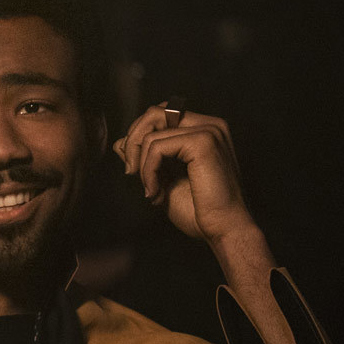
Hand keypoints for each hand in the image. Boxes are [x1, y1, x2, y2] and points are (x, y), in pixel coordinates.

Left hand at [112, 103, 255, 243]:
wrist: (223, 230)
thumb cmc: (198, 210)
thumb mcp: (163, 179)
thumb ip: (145, 158)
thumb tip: (120, 142)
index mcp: (203, 130)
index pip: (159, 115)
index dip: (139, 138)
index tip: (135, 170)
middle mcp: (209, 124)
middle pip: (154, 113)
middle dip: (134, 143)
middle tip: (132, 173)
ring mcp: (208, 130)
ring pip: (151, 133)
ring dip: (141, 166)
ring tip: (152, 190)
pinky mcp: (203, 142)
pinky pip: (156, 147)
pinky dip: (148, 172)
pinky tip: (155, 192)